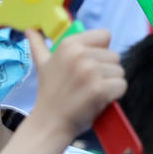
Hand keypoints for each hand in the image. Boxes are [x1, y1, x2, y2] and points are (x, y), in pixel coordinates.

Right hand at [26, 28, 124, 143]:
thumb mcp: (43, 65)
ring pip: (119, 71)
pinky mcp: (100, 88)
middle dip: (105, 71)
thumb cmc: (50, 94)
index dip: (100, 51)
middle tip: (86, 84)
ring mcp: (90, 71)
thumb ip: (39, 45)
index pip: (105, 35)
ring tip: (90, 92)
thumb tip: (30, 29)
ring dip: (110, 84)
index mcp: (69, 44)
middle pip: (114, 56)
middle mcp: (79, 55)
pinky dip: (114, 95)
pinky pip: (122, 86)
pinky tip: (98, 100)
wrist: (48, 123)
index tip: (88, 65)